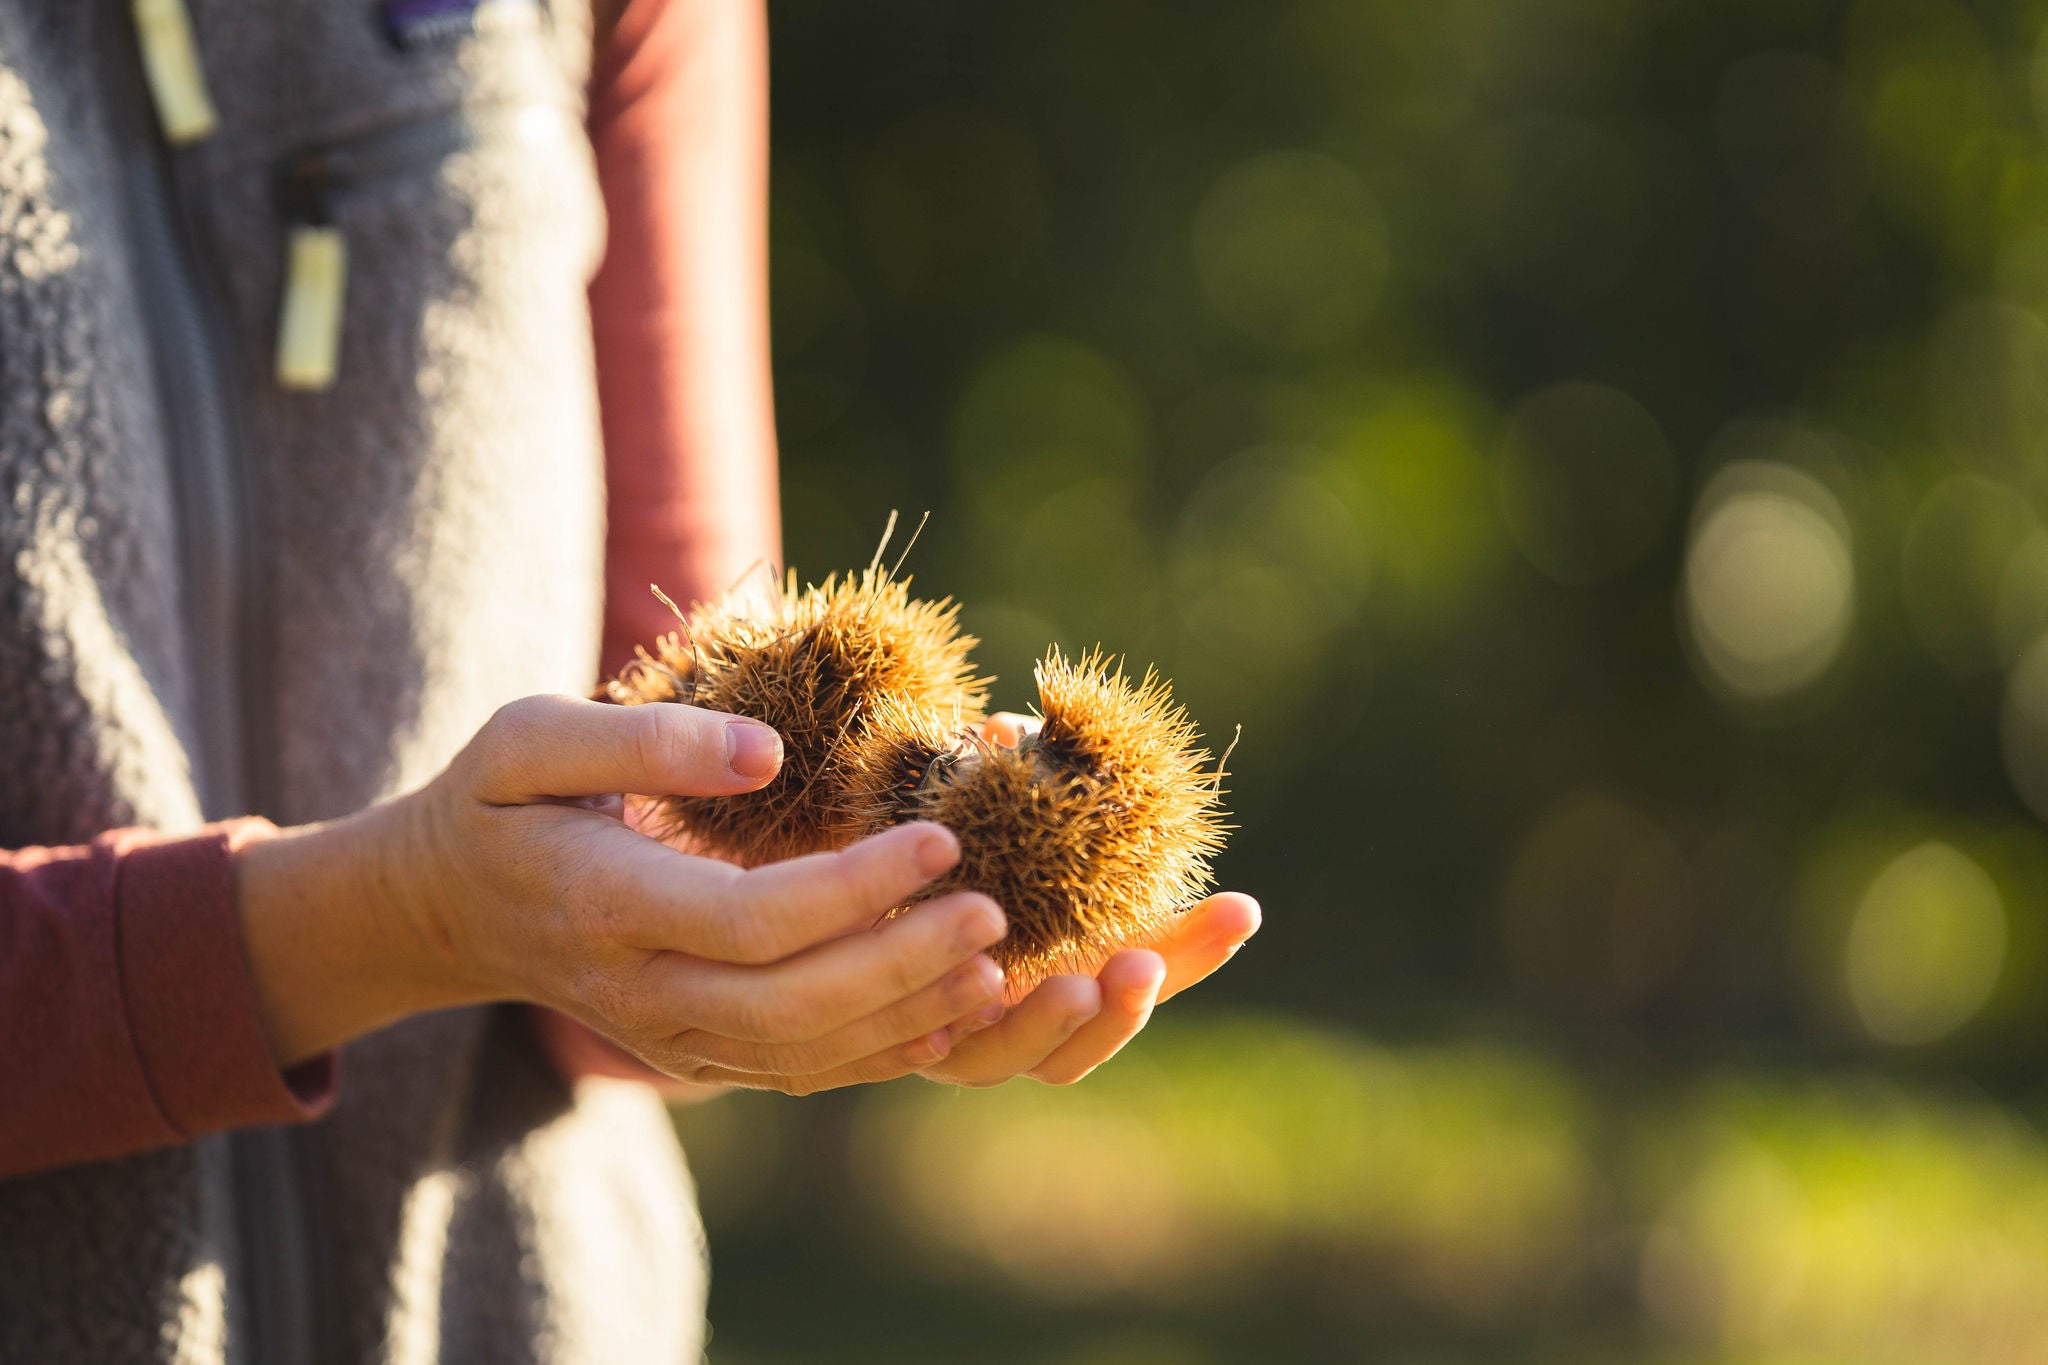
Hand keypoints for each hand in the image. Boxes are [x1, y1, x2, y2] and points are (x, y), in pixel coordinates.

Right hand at [236, 696, 1009, 1093]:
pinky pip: (795, 1070)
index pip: (749, 918)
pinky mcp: (695, 1053)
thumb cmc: (498, 800)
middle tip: (993, 912)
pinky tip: (948, 1020)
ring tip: (995, 967)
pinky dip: (876, 1053)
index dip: (854, 888)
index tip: (940, 838)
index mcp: (604, 905)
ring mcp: (667, 1035)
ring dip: (904, 1017)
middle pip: (790, 1005)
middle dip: (901, 965)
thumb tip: (765, 753)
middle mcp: (639, 990)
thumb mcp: (532, 741)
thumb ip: (645, 742)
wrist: (449, 905)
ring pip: (801, 1053)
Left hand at [918, 711, 1260, 1087]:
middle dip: (1126, 1006)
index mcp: (1061, 972)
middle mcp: (1016, 1019)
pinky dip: (956, 1024)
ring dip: (1051, 1023)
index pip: (1144, 972)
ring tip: (1075, 985)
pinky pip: (929, 1048)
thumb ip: (1004, 791)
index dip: (1196, 950)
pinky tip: (975, 994)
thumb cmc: (906, 854)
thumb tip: (1009, 729)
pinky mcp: (893, 1045)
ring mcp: (956, 1043)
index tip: (1242, 909)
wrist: (815, 908)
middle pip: (1091, 1035)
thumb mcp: (965, 818)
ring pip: (1015, 1057)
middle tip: (1144, 965)